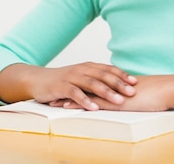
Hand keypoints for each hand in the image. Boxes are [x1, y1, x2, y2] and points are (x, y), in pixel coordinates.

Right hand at [0, 62, 136, 110]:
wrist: (38, 79)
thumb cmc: (62, 80)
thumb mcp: (81, 77)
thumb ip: (96, 79)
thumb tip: (117, 86)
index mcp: (88, 67)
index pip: (108, 69)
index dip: (122, 75)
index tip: (135, 82)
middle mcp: (81, 69)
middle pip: (103, 75)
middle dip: (119, 83)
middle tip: (132, 92)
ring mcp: (71, 77)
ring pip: (91, 83)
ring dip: (106, 92)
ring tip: (118, 101)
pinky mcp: (61, 87)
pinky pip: (75, 93)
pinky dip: (85, 100)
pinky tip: (94, 107)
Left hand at [59, 75, 173, 114]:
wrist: (166, 90)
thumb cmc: (158, 94)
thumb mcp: (141, 95)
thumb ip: (132, 96)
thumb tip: (130, 99)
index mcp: (115, 84)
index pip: (93, 83)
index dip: (79, 85)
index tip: (68, 87)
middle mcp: (110, 87)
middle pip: (84, 86)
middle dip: (69, 89)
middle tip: (54, 92)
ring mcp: (111, 93)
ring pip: (84, 94)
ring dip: (69, 97)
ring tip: (54, 102)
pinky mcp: (113, 101)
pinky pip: (92, 102)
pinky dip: (79, 104)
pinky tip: (68, 107)